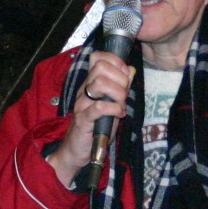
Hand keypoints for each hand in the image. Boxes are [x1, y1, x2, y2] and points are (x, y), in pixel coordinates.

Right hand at [46, 50, 133, 187]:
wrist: (77, 150)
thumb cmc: (95, 127)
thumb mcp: (111, 103)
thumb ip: (120, 86)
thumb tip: (130, 69)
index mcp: (90, 83)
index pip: (98, 58)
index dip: (116, 62)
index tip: (125, 75)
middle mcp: (84, 90)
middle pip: (101, 67)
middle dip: (119, 79)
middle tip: (124, 94)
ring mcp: (82, 104)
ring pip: (99, 84)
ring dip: (117, 94)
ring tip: (120, 105)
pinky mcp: (83, 119)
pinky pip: (99, 107)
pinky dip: (114, 109)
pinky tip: (118, 115)